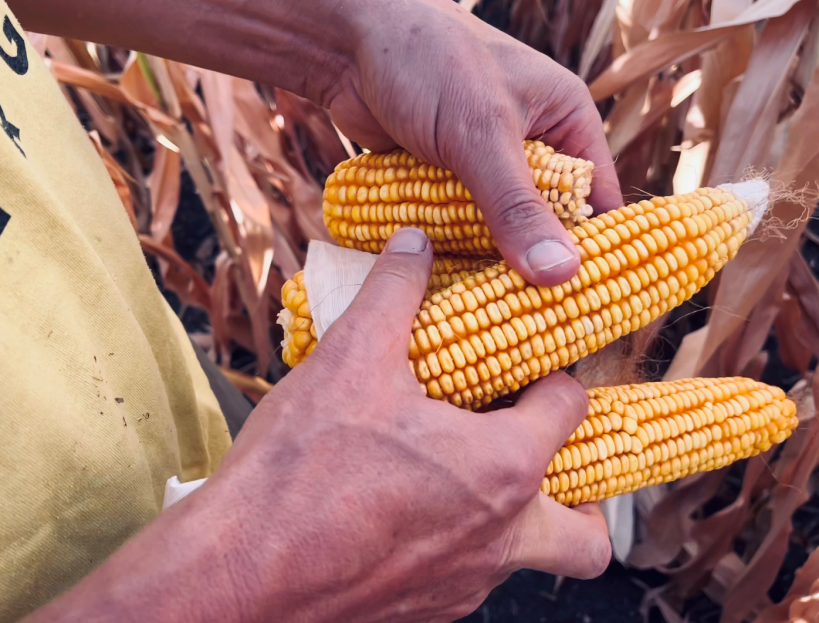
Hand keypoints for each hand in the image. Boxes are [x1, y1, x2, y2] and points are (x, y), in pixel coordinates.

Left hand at [0, 0, 618, 287]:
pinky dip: (451, 258)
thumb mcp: (481, 134)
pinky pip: (455, 230)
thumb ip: (517, 205)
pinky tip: (446, 300)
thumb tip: (562, 277)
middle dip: (534, 273)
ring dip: (488, 272)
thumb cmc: (427, 62)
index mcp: (564, 122)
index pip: (596, 203)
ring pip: (496, 234)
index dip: (594, 258)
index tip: (588, 315)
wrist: (345, 41)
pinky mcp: (439, 180)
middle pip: (544, 226)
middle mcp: (529, 147)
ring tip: (488, 331)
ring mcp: (480, 166)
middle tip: (533, 336)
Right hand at [209, 228, 610, 621]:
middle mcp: (500, 539)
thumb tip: (414, 241)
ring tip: (456, 473)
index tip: (524, 368)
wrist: (239, 575)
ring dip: (509, 515)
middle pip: (586, 535)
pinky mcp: (424, 613)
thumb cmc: (302, 468)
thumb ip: (394, 291)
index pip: (569, 410)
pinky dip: (455, 544)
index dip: (552, 379)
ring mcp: (464, 587)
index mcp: (501, 468)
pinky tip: (401, 509)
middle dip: (579, 494)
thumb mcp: (350, 358)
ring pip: (523, 557)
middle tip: (533, 454)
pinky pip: (466, 580)